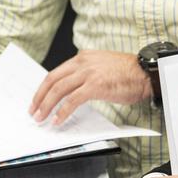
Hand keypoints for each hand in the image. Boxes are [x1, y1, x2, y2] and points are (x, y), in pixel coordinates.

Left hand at [30, 50, 151, 124]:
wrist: (145, 73)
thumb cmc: (128, 73)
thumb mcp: (101, 67)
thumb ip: (86, 74)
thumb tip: (71, 91)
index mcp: (82, 57)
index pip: (56, 72)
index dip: (44, 87)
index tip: (38, 99)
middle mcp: (82, 63)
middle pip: (52, 80)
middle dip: (40, 97)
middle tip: (33, 110)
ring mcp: (88, 74)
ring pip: (59, 90)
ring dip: (46, 105)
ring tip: (41, 117)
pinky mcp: (95, 86)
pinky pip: (72, 100)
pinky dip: (62, 111)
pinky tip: (57, 120)